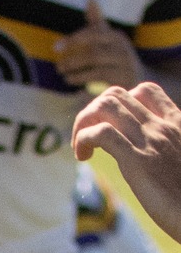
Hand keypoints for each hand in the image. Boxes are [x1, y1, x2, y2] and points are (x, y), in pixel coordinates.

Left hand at [55, 0, 143, 91]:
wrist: (139, 78)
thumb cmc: (117, 56)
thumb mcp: (108, 38)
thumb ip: (97, 22)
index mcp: (115, 37)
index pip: (93, 34)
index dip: (74, 39)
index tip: (56, 47)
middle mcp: (122, 49)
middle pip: (94, 52)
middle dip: (73, 60)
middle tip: (58, 66)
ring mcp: (125, 65)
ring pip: (97, 68)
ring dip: (77, 73)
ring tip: (65, 76)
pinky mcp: (124, 80)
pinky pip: (101, 80)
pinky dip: (84, 82)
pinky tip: (74, 86)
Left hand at [74, 82, 180, 240]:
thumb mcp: (180, 161)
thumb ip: (166, 151)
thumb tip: (152, 161)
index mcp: (176, 124)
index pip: (144, 91)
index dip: (117, 104)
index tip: (109, 128)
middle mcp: (162, 126)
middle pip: (116, 95)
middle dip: (92, 113)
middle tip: (88, 141)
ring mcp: (150, 140)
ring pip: (106, 105)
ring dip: (83, 122)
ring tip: (82, 148)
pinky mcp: (137, 160)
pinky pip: (102, 133)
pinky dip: (83, 138)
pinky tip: (83, 157)